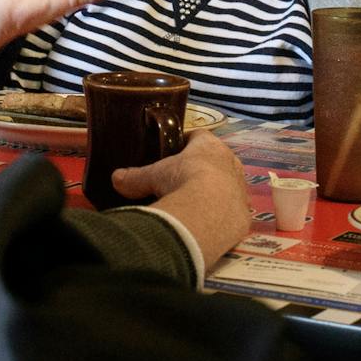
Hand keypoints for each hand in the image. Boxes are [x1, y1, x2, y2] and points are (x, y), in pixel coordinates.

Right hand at [113, 131, 251, 265]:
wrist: (208, 211)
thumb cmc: (181, 181)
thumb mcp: (153, 176)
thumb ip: (135, 177)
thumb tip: (116, 179)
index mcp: (209, 145)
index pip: (199, 136)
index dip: (187, 143)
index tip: (175, 152)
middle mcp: (230, 162)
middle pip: (217, 159)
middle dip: (202, 168)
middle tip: (183, 181)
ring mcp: (240, 187)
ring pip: (228, 184)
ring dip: (215, 191)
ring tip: (194, 204)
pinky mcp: (244, 212)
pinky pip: (233, 210)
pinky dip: (221, 215)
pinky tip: (206, 223)